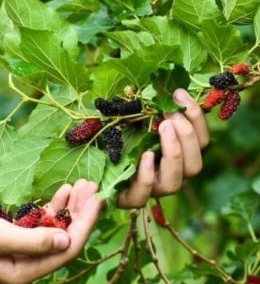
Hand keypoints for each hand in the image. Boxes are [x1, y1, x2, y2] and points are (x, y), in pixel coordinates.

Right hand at [0, 179, 103, 283]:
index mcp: (24, 271)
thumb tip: (68, 240)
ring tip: (80, 184)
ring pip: (52, 228)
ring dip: (66, 207)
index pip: (67, 247)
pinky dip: (48, 208)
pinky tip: (59, 193)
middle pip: (63, 237)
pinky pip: (36, 223)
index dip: (86, 223)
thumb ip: (34, 240)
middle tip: (92, 185)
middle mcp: (24, 264)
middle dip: (80, 212)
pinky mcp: (7, 236)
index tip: (99, 197)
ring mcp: (15, 250)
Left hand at [118, 89, 208, 207]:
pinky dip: (147, 175)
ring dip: (173, 153)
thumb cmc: (112, 134)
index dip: (196, 119)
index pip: (199, 142)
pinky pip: (142, 195)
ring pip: (175, 183)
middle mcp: (168, 175)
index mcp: (176, 156)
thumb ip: (149, 108)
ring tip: (163, 127)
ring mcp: (150, 190)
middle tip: (170, 115)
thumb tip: (166, 85)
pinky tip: (145, 155)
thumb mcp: (131, 117)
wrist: (84, 162)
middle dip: (187, 137)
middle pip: (194, 165)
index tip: (180, 94)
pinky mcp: (127, 199)